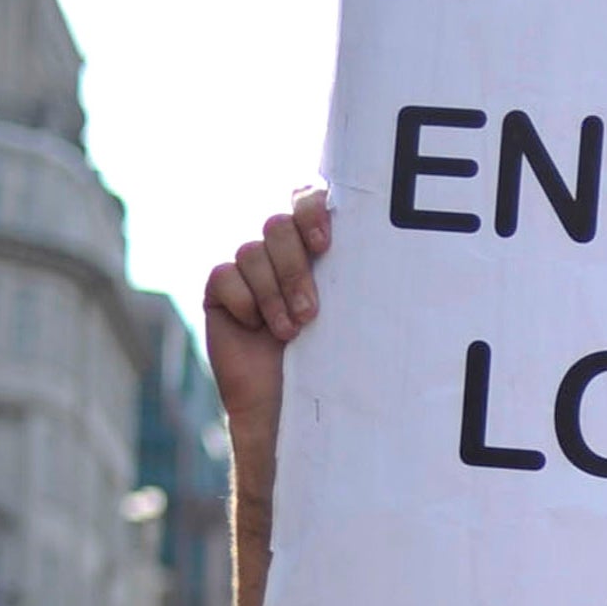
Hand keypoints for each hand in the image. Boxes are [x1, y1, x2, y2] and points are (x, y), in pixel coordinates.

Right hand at [207, 188, 333, 446]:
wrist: (287, 406)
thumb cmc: (331, 362)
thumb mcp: (350, 315)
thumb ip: (352, 275)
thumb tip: (385, 242)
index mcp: (315, 247)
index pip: (307, 199)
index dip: (311, 209)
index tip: (325, 244)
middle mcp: (280, 252)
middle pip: (278, 225)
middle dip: (295, 269)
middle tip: (311, 313)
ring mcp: (248, 269)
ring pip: (252, 252)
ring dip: (273, 294)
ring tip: (290, 332)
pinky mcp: (221, 291)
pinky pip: (225, 276)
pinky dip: (244, 302)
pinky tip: (256, 329)